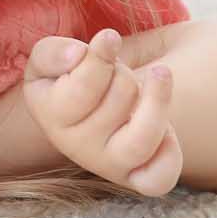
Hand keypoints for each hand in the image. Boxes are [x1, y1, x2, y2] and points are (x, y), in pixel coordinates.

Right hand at [22, 28, 182, 196]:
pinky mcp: (137, 178)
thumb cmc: (67, 78)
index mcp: (50, 117)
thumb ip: (53, 53)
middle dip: (123, 75)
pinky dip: (169, 155)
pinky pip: (159, 179)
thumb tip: (76, 55)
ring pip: (141, 140)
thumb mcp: (48, 59)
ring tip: (160, 73)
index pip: (84, 88)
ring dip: (156, 102)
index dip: (101, 58)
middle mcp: (76, 148)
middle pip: (118, 102)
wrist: (87, 109)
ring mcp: (108, 165)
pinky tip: (167, 129)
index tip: (110, 38)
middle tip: (119, 72)